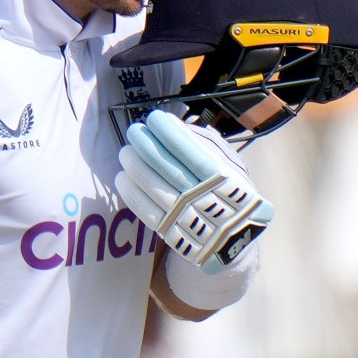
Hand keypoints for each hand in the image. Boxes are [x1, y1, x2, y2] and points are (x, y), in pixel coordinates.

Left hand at [115, 110, 273, 273]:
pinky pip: (148, 213)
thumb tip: (177, 126)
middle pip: (172, 171)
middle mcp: (206, 199)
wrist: (236, 238)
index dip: (172, 135)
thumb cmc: (231, 192)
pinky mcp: (172, 234)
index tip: (155, 118)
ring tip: (125, 152)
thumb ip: (208, 145)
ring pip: (156, 190)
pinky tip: (122, 178)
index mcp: (225, 180)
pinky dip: (132, 194)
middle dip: (148, 147)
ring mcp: (188, 219)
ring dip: (136, 168)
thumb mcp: (233, 166)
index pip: (195, 154)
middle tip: (134, 131)